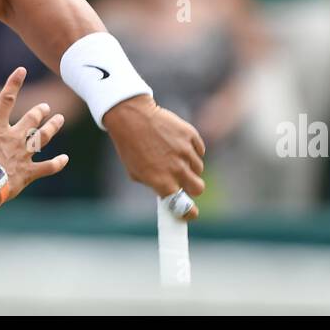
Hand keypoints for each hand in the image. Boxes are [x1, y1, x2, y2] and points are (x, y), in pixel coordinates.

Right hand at [0, 67, 68, 201]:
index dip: (14, 83)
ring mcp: (24, 153)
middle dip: (40, 111)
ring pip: (44, 136)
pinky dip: (57, 163)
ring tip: (59, 119)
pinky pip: (48, 166)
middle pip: (32, 118)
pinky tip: (65, 159)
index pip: (5, 100)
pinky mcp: (30, 171)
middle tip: (46, 107)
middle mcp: (13, 137)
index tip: (22, 70)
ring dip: (53, 126)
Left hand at [102, 95, 205, 217]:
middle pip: (198, 188)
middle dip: (193, 188)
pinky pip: (199, 150)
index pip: (183, 206)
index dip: (189, 212)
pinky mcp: (190, 135)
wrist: (131, 117)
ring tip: (175, 157)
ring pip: (198, 168)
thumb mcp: (136, 172)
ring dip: (190, 167)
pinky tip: (178, 145)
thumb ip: (155, 185)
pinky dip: (192, 150)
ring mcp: (185, 150)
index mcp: (161, 181)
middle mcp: (176, 168)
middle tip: (185, 183)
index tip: (191, 213)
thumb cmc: (130, 147)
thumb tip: (169, 193)